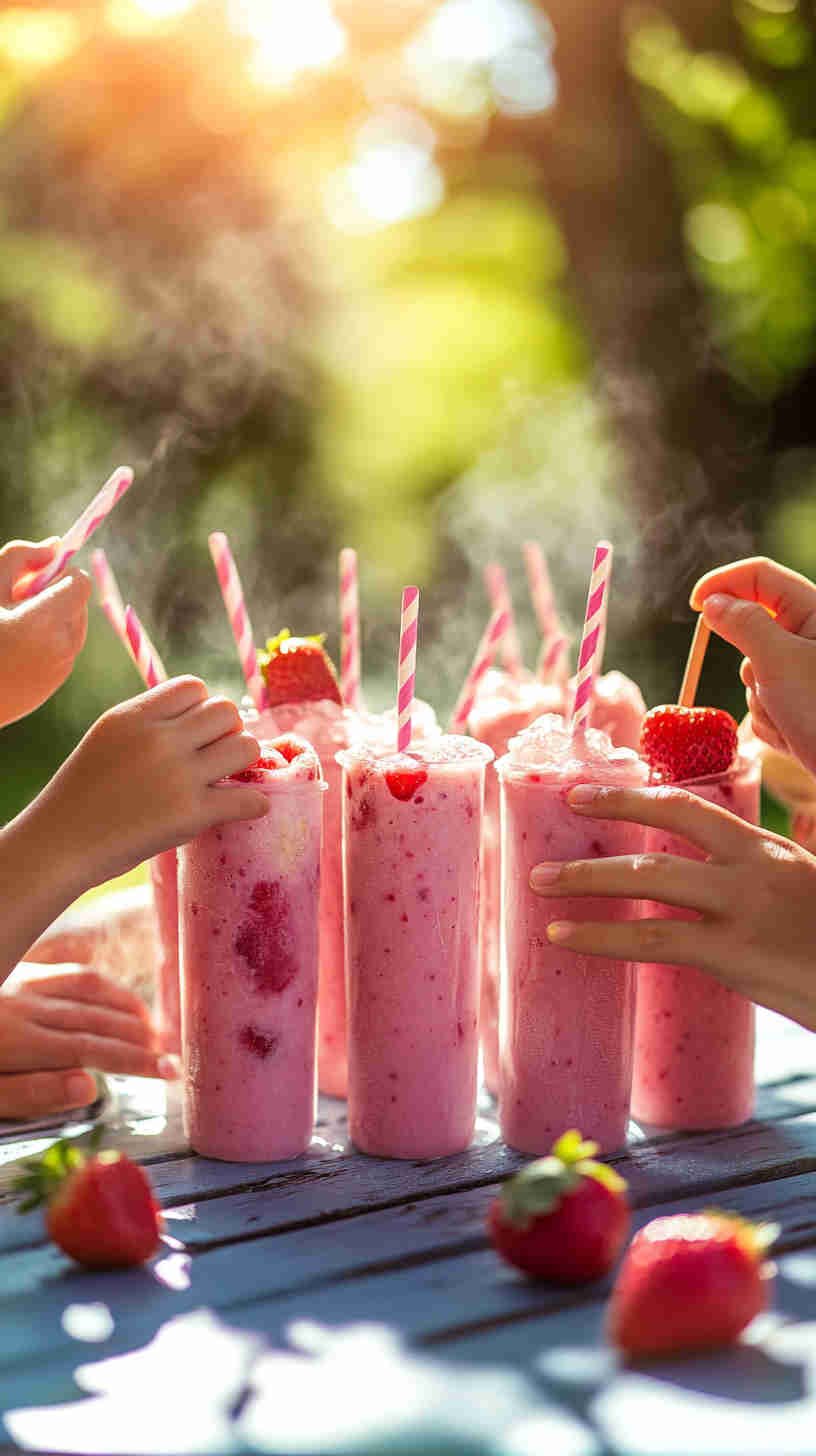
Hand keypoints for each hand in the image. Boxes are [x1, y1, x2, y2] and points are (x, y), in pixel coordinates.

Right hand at [0, 539, 90, 725]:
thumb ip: (20, 557)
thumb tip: (54, 545)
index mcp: (46, 620)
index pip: (80, 582)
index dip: (58, 573)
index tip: (31, 578)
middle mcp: (62, 647)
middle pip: (76, 603)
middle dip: (51, 595)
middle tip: (12, 601)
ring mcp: (60, 670)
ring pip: (70, 626)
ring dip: (48, 618)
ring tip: (9, 626)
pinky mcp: (52, 685)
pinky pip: (60, 649)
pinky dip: (44, 641)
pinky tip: (10, 648)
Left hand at [0, 964, 170, 1119]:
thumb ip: (30, 1094)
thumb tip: (89, 1088)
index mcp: (15, 1040)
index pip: (90, 1049)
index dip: (134, 1059)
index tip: (168, 1071)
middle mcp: (24, 1004)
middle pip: (95, 1017)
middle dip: (139, 1035)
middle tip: (167, 1053)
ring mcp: (21, 981)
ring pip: (87, 986)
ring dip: (125, 1004)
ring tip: (150, 1026)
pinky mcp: (16, 970)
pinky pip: (68, 969)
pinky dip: (99, 982)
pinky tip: (110, 994)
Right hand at [28, 677, 266, 890]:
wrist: (60, 845)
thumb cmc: (82, 794)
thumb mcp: (108, 738)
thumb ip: (149, 721)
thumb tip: (202, 713)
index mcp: (134, 716)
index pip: (194, 687)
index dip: (201, 708)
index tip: (196, 731)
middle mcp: (158, 739)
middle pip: (226, 711)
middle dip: (227, 731)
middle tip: (216, 755)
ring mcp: (177, 775)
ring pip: (246, 746)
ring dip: (244, 762)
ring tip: (228, 778)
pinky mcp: (190, 814)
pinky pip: (248, 798)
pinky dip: (254, 803)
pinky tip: (246, 807)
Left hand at [529, 783, 815, 1031]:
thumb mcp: (804, 896)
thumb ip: (762, 882)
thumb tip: (723, 880)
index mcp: (769, 850)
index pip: (694, 805)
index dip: (639, 793)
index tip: (591, 789)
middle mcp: (754, 867)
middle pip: (669, 823)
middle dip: (611, 810)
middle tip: (562, 810)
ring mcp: (744, 908)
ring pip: (650, 878)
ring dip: (587, 877)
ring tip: (539, 882)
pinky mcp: (734, 955)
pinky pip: (652, 938)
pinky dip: (601, 935)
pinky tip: (565, 935)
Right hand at [691, 556, 815, 777]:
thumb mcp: (779, 662)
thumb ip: (743, 625)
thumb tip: (713, 602)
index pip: (760, 576)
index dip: (723, 583)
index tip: (694, 606)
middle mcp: (811, 637)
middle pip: (751, 628)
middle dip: (748, 662)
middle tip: (769, 686)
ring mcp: (804, 672)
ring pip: (753, 672)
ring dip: (761, 700)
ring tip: (791, 719)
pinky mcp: (800, 703)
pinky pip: (763, 702)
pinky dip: (770, 721)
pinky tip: (794, 735)